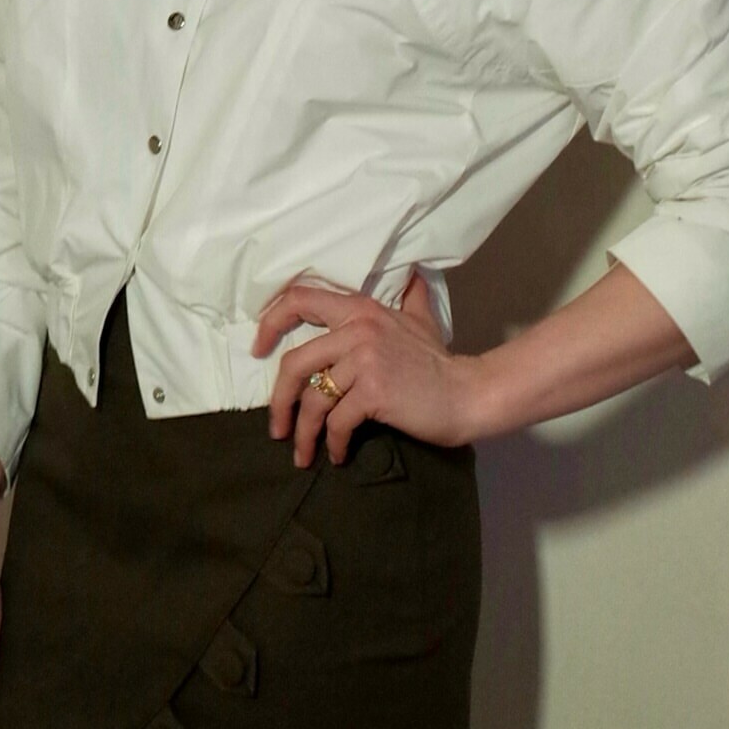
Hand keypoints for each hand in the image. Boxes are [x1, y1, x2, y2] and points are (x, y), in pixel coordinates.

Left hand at [251, 267, 480, 465]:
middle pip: (295, 363)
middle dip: (279, 401)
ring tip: (304, 454)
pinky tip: (337, 455)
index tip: (258, 349)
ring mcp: (366, 360)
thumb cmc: (440, 361)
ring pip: (314, 399)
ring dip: (304, 433)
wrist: (469, 393)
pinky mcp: (374, 392)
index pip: (300, 300)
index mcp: (361, 309)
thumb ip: (409, 296)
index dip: (270, 323)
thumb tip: (412, 274)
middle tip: (278, 428)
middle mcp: (359, 329)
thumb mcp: (420, 319)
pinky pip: (337, 422)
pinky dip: (332, 443)